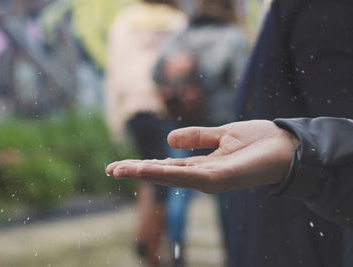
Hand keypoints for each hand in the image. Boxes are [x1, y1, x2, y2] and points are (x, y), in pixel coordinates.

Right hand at [106, 120, 299, 193]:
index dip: (143, 165)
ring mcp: (209, 180)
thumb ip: (197, 137)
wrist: (288, 146)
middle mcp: (201, 175)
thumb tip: (169, 138)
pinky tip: (146, 169)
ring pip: (170, 177)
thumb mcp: (222, 134)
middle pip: (163, 174)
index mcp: (201, 164)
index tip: (119, 166)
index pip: (166, 166)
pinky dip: (165, 173)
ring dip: (144, 173)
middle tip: (110, 170)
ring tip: (120, 170)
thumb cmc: (259, 141)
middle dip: (136, 172)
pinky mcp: (218, 179)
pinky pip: (186, 175)